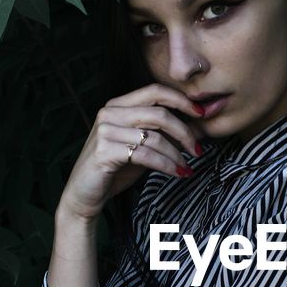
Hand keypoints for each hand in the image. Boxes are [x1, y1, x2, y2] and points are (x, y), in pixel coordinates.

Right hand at [57, 84, 206, 221]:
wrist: (85, 195)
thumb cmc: (115, 170)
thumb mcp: (142, 147)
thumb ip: (163, 134)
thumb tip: (198, 127)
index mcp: (117, 105)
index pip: (155, 91)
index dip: (181, 100)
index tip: (201, 113)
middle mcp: (109, 113)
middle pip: (159, 113)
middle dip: (185, 132)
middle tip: (198, 150)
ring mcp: (105, 131)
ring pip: (154, 136)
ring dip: (176, 154)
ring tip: (186, 167)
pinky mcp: (104, 151)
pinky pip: (145, 155)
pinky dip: (166, 165)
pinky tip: (176, 173)